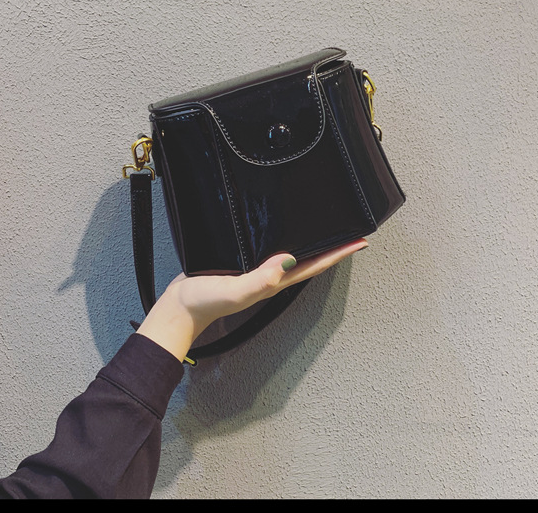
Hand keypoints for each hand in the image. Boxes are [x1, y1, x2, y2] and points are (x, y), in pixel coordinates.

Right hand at [137, 238, 367, 361]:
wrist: (178, 307)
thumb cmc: (203, 302)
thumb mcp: (234, 291)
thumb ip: (259, 279)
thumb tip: (288, 262)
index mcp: (273, 282)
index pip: (314, 265)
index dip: (338, 254)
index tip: (359, 242)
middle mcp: (270, 276)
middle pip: (310, 260)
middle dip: (332, 247)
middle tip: (351, 232)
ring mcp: (257, 271)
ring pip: (293, 255)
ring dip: (312, 244)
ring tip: (327, 230)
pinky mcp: (242, 263)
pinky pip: (272, 250)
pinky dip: (285, 240)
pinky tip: (284, 232)